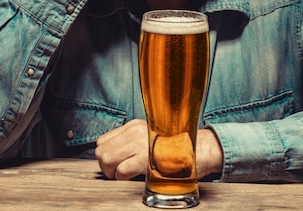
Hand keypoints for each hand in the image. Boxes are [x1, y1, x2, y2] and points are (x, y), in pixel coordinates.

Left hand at [94, 119, 223, 180]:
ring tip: (122, 176)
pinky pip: (120, 171)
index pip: (104, 139)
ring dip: (111, 172)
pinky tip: (132, 178)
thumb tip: (118, 154)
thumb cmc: (178, 146)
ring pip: (106, 159)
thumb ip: (135, 140)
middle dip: (105, 165)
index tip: (114, 163)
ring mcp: (139, 144)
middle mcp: (134, 132)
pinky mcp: (145, 159)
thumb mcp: (153, 136)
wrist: (201, 148)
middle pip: (101, 150)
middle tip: (115, 173)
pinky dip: (121, 178)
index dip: (106, 154)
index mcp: (135, 126)